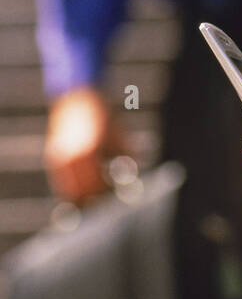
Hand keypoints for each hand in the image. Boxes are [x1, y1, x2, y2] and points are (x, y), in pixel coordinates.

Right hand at [44, 86, 128, 203]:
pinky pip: (61, 182)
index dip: (107, 196)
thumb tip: (131, 185)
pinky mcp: (53, 157)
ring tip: (97, 195)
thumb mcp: (121, 138)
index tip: (118, 198)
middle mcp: (71, 157)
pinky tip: (85, 187)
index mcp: (90, 151)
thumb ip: (126, 162)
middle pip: (80, 195)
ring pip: (68, 192)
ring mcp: (59, 158)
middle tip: (106, 202)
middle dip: (94, 201)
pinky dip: (72, 189)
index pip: (97, 187)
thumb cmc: (105, 117)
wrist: (79, 97)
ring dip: (81, 197)